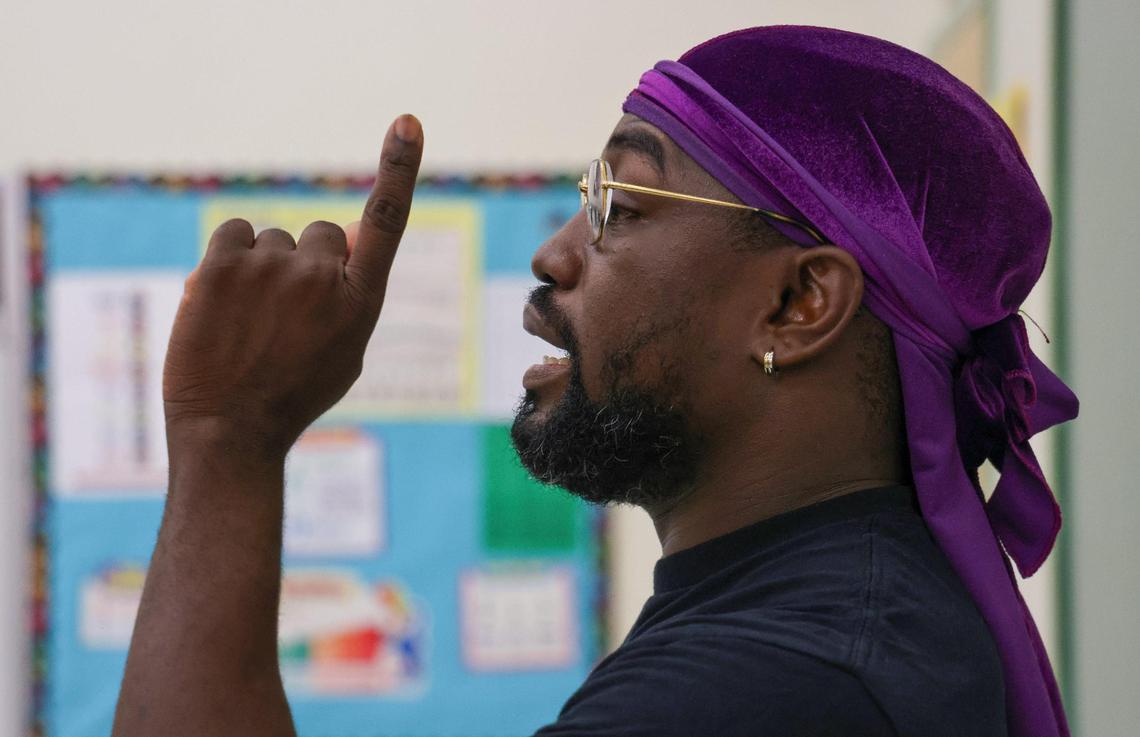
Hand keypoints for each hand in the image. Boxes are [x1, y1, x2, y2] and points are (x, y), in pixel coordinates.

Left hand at [162, 115, 423, 457]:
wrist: (231, 428)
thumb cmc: (292, 393)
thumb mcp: (344, 349)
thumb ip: (348, 291)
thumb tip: (342, 236)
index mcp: (362, 300)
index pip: (387, 220)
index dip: (398, 168)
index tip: (407, 123)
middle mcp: (323, 275)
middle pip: (321, 235)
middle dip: (306, 262)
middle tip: (284, 314)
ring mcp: (272, 266)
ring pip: (272, 239)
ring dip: (262, 268)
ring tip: (249, 322)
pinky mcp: (224, 264)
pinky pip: (234, 233)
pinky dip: (230, 259)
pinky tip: (224, 300)